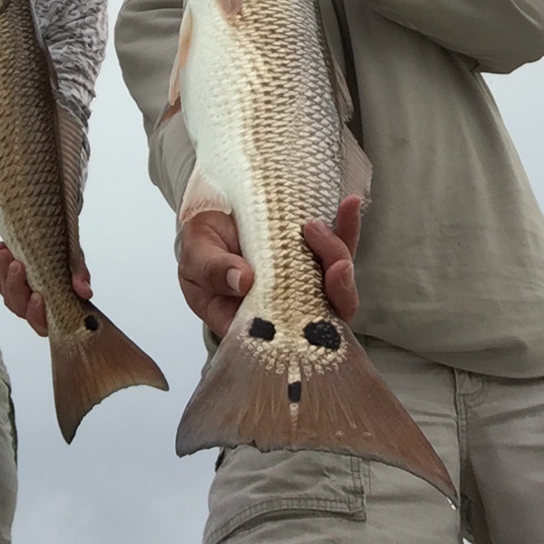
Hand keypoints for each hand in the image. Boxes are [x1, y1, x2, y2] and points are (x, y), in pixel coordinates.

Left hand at [0, 243, 91, 335]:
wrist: (53, 239)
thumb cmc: (67, 256)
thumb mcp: (76, 261)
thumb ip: (80, 275)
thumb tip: (84, 292)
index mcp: (53, 310)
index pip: (41, 324)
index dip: (37, 314)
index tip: (37, 296)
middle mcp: (34, 308)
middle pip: (19, 307)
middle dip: (16, 287)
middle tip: (17, 265)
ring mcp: (19, 296)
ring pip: (8, 293)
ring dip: (4, 274)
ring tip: (5, 252)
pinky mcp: (8, 283)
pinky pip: (1, 280)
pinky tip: (1, 249)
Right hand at [178, 196, 361, 339]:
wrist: (211, 216)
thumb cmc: (200, 248)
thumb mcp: (194, 258)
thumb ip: (212, 270)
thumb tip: (242, 281)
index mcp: (250, 322)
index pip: (283, 337)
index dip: (304, 330)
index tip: (314, 310)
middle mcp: (285, 307)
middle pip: (322, 312)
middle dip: (336, 290)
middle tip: (334, 264)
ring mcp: (304, 281)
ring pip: (335, 280)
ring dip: (338, 254)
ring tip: (319, 227)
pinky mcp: (314, 255)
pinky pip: (336, 246)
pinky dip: (346, 227)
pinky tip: (349, 205)